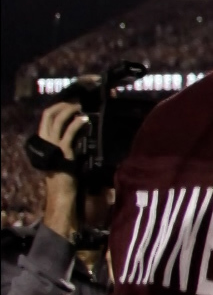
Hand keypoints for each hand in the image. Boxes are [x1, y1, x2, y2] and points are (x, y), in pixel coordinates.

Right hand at [36, 102, 84, 236]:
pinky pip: (68, 133)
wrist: (62, 193)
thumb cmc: (66, 176)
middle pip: (49, 115)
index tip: (70, 102)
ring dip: (69, 110)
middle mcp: (45, 141)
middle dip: (62, 105)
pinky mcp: (63, 152)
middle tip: (76, 101)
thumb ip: (68, 143)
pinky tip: (85, 120)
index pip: (46, 118)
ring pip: (57, 120)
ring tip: (80, 108)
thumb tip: (80, 128)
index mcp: (44, 141)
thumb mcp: (65, 155)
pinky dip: (77, 124)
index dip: (57, 108)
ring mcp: (52, 146)